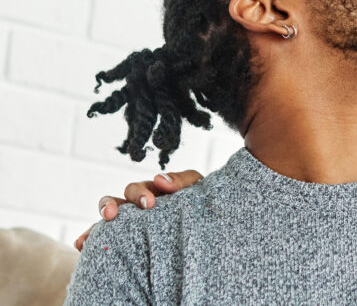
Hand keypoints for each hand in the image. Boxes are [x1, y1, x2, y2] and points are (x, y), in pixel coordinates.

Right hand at [73, 170, 203, 250]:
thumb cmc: (201, 207)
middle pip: (122, 199)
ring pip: (110, 212)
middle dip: (115, 204)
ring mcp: (132, 220)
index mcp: (157, 191)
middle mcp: (140, 203)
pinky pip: (105, 236)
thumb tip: (159, 179)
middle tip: (115, 215)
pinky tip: (82, 246)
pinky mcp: (125, 238)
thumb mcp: (197, 189)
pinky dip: (91, 238)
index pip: (143, 188)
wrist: (206, 234)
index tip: (149, 204)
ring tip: (93, 231)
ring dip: (100, 218)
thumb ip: (182, 180)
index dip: (141, 194)